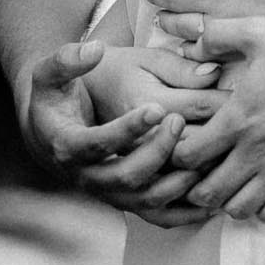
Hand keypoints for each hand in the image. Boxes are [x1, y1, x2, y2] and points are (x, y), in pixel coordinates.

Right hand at [18, 41, 210, 227]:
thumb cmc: (59, 97)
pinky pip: (159, 216)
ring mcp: (110, 193)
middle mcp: (88, 177)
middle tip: (180, 120)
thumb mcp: (50, 74)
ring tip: (205, 153)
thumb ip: (66, 59)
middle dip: (157, 152)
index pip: (96, 144)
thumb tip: (93, 48)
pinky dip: (187, 212)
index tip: (157, 109)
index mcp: (68, 146)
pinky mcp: (129, 202)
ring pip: (147, 201)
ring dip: (179, 182)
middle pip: (126, 177)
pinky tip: (214, 197)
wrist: (51, 132)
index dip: (126, 130)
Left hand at [168, 15, 264, 222]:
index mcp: (237, 119)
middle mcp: (255, 153)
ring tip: (235, 183)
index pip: (186, 155)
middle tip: (205, 171)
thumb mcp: (261, 31)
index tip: (188, 144)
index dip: (178, 152)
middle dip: (197, 185)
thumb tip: (188, 45)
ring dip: (229, 200)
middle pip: (207, 192)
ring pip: (238, 209)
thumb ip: (217, 35)